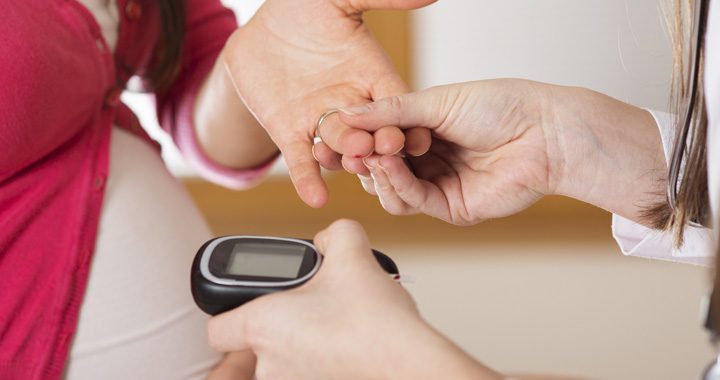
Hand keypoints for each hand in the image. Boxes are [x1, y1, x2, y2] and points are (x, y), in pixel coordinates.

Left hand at [208, 219, 497, 379]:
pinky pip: (306, 374)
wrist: (408, 362)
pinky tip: (346, 349)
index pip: (215, 330)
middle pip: (253, 348)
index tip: (253, 302)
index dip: (228, 312)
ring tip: (332, 330)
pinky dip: (320, 363)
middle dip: (277, 328)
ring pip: (282, 365)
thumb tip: (327, 239)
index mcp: (262, 325)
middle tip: (308, 311)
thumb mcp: (353, 254)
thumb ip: (334, 233)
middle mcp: (269, 365)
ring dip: (299, 348)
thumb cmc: (374, 320)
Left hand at [224, 0, 433, 206]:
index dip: (409, 122)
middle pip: (373, 132)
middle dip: (380, 143)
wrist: (258, 28)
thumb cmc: (302, 8)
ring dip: (347, 159)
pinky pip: (302, 161)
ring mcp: (322, 122)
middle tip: (384, 149)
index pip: (398, 105)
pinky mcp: (290, 133)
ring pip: (341, 149)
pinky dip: (309, 179)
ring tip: (351, 163)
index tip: (420, 138)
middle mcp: (353, 104)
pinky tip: (315, 197)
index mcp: (373, 76)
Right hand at [339, 79, 664, 224]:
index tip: (338, 132)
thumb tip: (347, 113)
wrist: (543, 133)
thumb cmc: (500, 107)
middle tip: (353, 149)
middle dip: (363, 160)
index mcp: (424, 130)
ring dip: (377, 174)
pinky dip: (395, 184)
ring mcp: (438, 185)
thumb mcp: (436, 101)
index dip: (358, 139)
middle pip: (378, 170)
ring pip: (389, 191)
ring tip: (375, 156)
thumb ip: (390, 112)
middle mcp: (428, 160)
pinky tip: (390, 166)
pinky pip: (411, 202)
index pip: (378, 140)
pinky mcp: (450, 207)